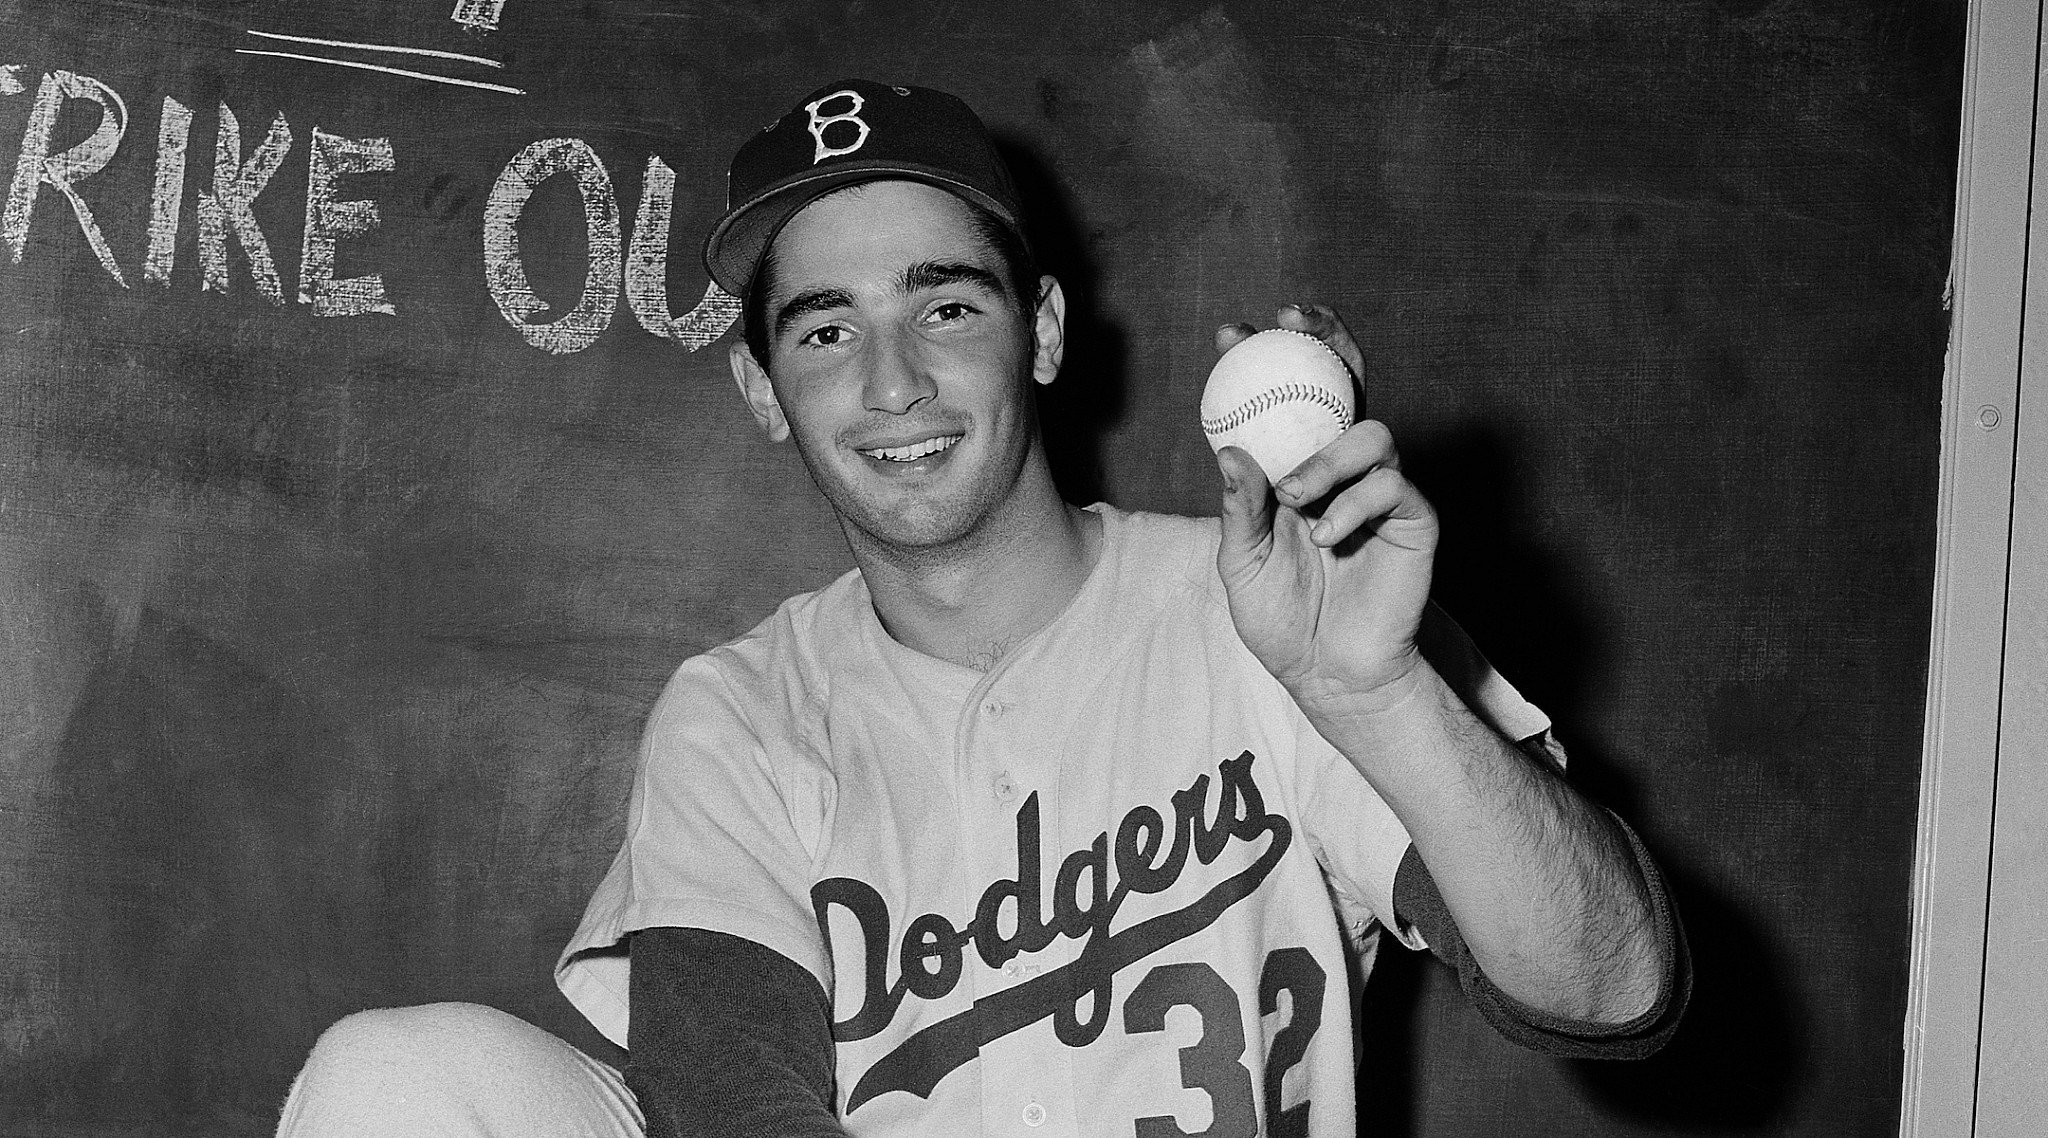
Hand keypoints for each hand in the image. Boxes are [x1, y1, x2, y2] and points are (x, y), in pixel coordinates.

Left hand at [1214, 303, 1438, 712]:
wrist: (1325, 671)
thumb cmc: (1280, 616)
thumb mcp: (1241, 560)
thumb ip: (1239, 507)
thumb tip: (1231, 450)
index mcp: (1297, 466)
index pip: (1289, 396)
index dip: (1267, 355)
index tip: (1232, 333)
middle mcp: (1343, 468)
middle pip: (1349, 382)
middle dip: (1327, 340)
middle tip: (1292, 323)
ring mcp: (1383, 490)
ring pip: (1374, 433)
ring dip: (1328, 457)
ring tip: (1294, 497)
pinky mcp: (1414, 520)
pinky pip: (1393, 487)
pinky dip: (1353, 505)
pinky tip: (1326, 537)